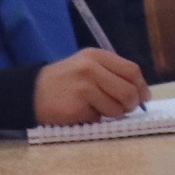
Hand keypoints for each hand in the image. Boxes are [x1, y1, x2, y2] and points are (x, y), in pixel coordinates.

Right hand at [32, 46, 148, 124]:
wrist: (30, 92)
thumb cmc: (65, 81)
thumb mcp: (87, 66)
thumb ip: (113, 74)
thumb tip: (142, 94)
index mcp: (97, 56)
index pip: (132, 71)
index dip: (141, 87)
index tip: (144, 97)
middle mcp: (91, 69)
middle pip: (128, 90)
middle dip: (132, 104)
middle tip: (126, 109)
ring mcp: (84, 88)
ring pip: (117, 107)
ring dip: (114, 113)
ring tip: (99, 109)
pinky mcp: (77, 107)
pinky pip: (99, 117)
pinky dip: (96, 118)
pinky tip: (83, 112)